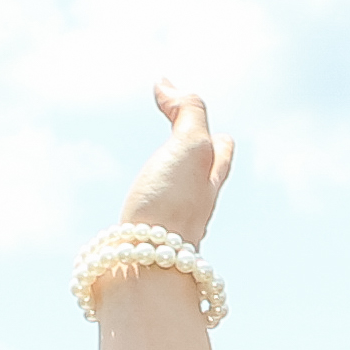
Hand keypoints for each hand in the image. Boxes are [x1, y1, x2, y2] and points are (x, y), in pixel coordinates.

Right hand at [121, 84, 233, 243]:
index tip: (173, 103)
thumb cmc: (173, 205)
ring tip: (154, 180)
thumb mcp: (192, 145)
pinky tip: (129, 221)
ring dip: (167, 190)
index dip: (205, 123)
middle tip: (174, 138)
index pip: (221, 146)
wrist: (149, 267)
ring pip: (176, 204)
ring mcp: (171, 230)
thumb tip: (166, 83)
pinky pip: (148, 225)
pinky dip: (142, 216)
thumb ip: (187, 111)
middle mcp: (196, 208)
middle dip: (193, 159)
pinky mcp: (146, 248)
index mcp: (211, 181)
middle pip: (202, 177)